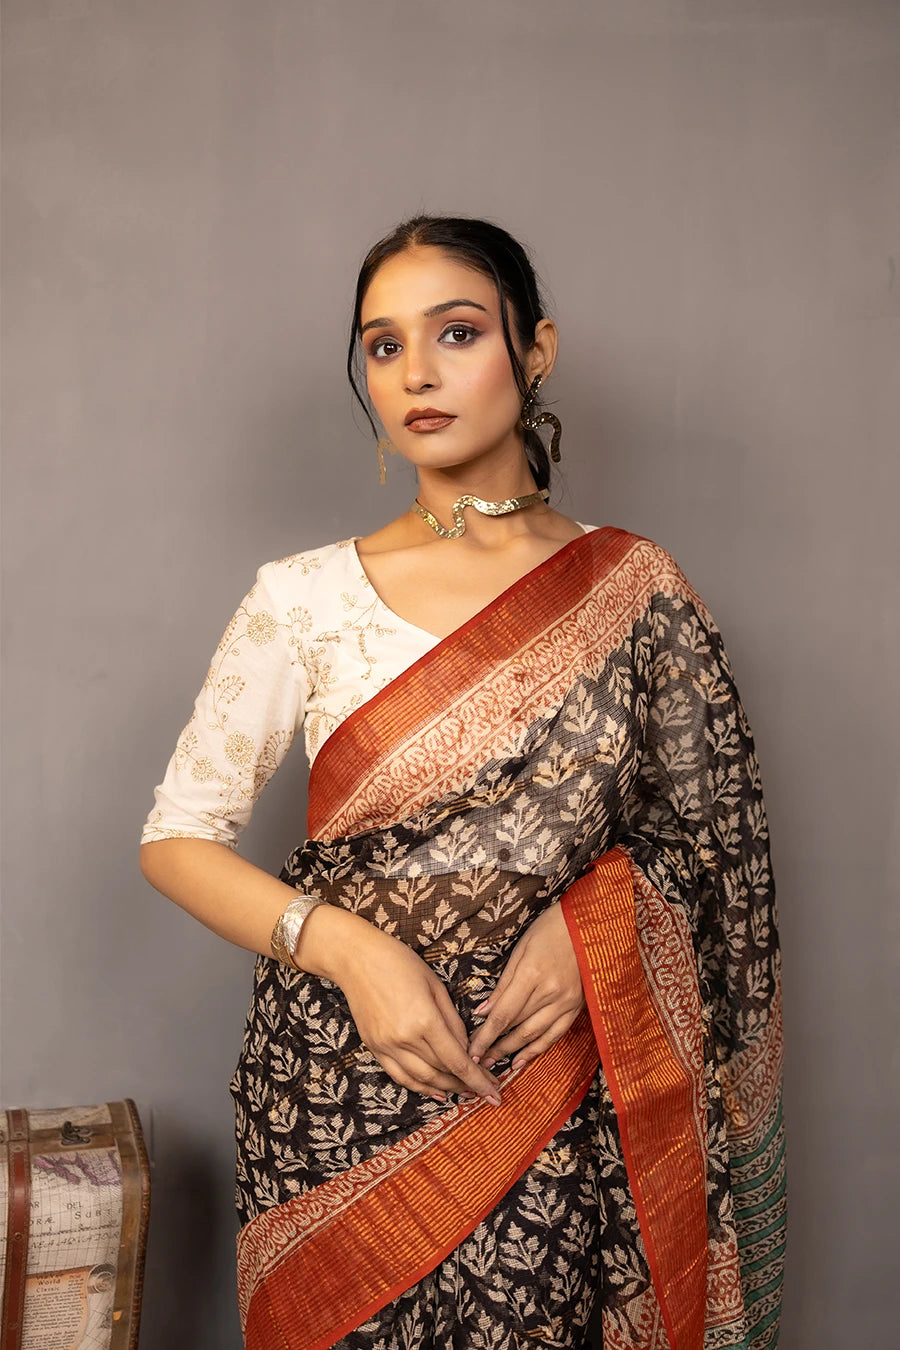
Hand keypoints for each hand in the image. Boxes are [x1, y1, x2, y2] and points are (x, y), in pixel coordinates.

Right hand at [323, 916, 501, 1105]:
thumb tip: (466, 1048)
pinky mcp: (374, 1048)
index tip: (494, 1091)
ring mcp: (387, 1046)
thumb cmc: (400, 963)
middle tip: (486, 1090)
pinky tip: (436, 1091)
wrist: (356, 959)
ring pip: (422, 1079)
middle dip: (467, 1084)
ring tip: (465, 1092)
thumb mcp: (435, 985)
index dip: (478, 1080)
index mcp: (425, 1021)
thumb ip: (452, 1020)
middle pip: (442, 1072)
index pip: (458, 1061)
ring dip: (446, 1089)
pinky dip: (420, 1087)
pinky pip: (400, 1076)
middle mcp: (405, 1039)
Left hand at [466, 902, 584, 1071]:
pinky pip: (555, 1034)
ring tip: (492, 1064)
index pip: (503, 1014)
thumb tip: (483, 1012)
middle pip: (517, 1027)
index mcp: (532, 975)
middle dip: (494, 1047)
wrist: (588, 926)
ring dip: (512, 1052)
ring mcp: (566, 1002)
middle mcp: (550, 993)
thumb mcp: (520, 949)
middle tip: (475, 1061)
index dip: (485, 1036)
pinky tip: (522, 1061)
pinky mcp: (576, 1007)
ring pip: (534, 1035)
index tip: (470, 1050)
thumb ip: (503, 984)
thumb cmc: (549, 930)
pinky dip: (537, 1049)